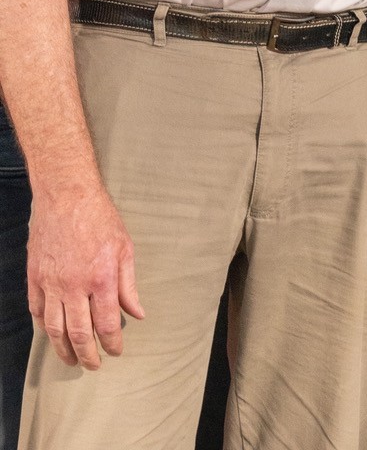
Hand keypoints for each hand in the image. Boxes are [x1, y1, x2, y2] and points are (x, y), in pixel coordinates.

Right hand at [27, 183, 143, 369]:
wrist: (67, 194)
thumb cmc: (99, 217)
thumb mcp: (124, 247)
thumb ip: (129, 285)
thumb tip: (137, 313)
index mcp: (101, 278)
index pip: (107, 324)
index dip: (112, 344)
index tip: (116, 352)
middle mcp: (74, 286)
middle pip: (79, 334)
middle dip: (88, 355)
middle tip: (94, 365)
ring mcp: (51, 282)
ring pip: (55, 329)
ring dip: (63, 349)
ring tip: (72, 359)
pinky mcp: (35, 276)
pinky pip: (37, 310)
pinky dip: (44, 326)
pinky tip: (52, 332)